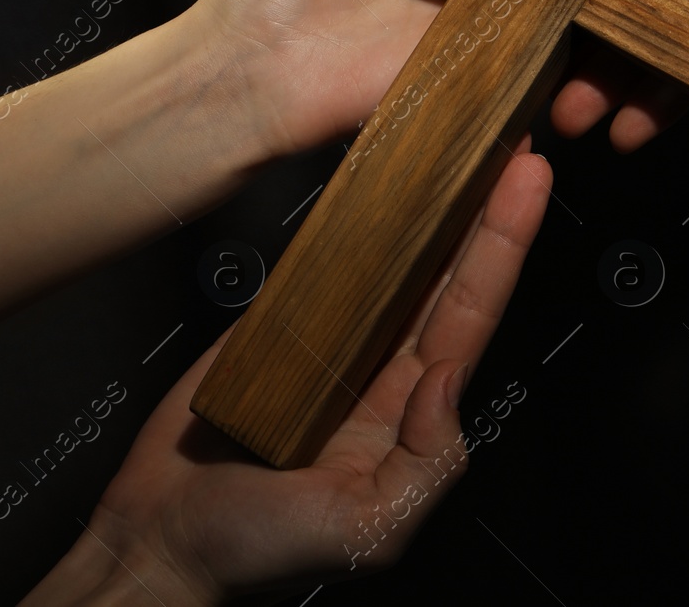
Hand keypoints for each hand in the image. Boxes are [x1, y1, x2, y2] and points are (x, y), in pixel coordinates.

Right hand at [23, 147, 553, 604]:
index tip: (528, 181)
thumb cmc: (257, 550)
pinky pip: (321, 267)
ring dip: (425, 207)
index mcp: (410, 413)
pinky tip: (372, 184)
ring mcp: (329, 341)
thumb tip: (446, 382)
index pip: (470, 314)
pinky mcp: (274, 324)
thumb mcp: (366, 531)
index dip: (503, 247)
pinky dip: (350, 226)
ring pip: (389, 261)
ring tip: (454, 145)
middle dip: (482, 207)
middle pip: (442, 274)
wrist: (159, 539)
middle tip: (510, 138)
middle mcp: (379, 369)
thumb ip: (425, 465)